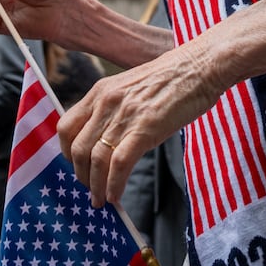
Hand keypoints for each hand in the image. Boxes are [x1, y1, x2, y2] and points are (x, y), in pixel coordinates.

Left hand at [58, 40, 225, 206]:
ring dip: (96, 186)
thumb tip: (108, 138)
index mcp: (101, 91)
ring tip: (102, 199)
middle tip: (91, 189)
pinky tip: (116, 195)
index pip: (65, 127)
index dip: (67, 153)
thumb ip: (115, 108)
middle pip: (77, 148)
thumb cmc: (173, 77)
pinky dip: (114, 184)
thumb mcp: (132, 87)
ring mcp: (125, 115)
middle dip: (81, 175)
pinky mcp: (145, 128)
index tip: (78, 167)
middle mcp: (107, 102)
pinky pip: (119, 164)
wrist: (200, 66)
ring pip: (96, 160)